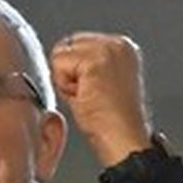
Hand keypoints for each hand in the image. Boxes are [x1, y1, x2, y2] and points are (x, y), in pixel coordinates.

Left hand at [50, 32, 153, 166]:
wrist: (123, 139)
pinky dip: (65, 87)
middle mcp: (118, 44)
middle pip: (66, 45)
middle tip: (90, 97)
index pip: (77, 43)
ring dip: (67, 81)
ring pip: (61, 54)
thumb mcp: (101, 83)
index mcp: (123, 48)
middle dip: (70, 74)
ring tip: (89, 98)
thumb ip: (86, 65)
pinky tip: (86, 98)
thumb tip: (61, 57)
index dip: (75, 72)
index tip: (93, 92)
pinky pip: (58, 65)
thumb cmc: (112, 122)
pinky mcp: (95, 61)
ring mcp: (108, 50)